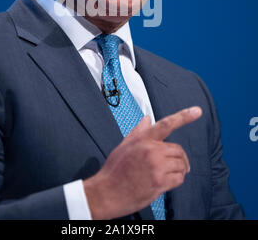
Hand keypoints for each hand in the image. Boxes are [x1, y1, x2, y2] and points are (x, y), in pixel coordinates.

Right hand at [84, 106, 201, 218]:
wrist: (107, 192)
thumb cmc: (114, 169)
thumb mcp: (124, 145)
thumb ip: (139, 131)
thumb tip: (147, 119)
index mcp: (143, 139)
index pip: (167, 124)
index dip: (184, 116)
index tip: (197, 111)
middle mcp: (151, 150)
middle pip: (178, 150)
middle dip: (179, 157)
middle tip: (176, 164)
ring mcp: (156, 167)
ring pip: (180, 165)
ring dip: (179, 170)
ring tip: (168, 174)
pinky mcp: (159, 183)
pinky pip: (179, 179)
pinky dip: (177, 180)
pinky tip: (167, 182)